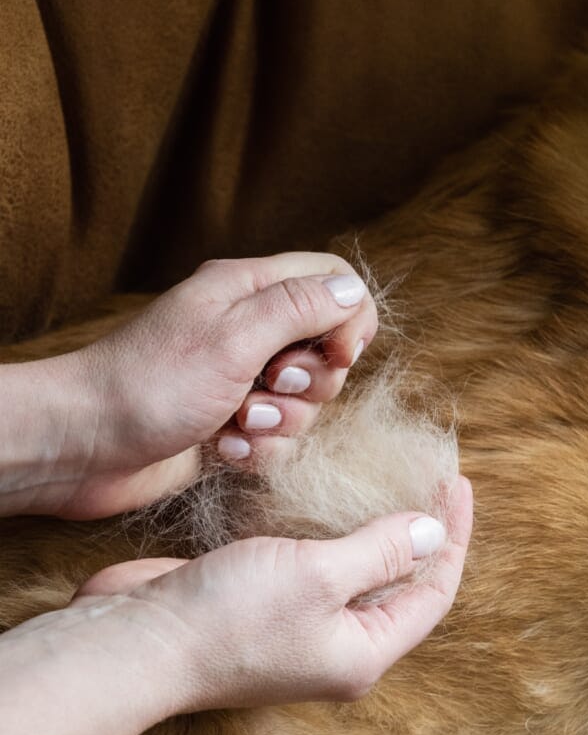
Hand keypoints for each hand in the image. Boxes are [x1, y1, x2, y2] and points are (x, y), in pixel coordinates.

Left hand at [1, 253, 380, 519]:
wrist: (87, 446)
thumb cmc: (151, 384)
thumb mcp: (235, 336)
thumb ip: (299, 308)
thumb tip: (352, 292)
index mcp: (247, 291)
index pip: (332, 283)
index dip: (350, 320)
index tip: (339, 355)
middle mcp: (247, 332)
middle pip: (325, 351)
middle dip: (312, 383)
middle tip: (270, 386)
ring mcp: (239, 382)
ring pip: (305, 404)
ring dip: (281, 423)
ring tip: (236, 423)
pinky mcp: (230, 427)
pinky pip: (277, 441)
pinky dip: (258, 451)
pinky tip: (221, 450)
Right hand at [73, 477, 472, 711]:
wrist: (138, 644)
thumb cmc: (232, 617)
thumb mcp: (320, 574)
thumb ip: (381, 550)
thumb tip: (433, 532)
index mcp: (365, 654)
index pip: (433, 594)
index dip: (451, 537)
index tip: (454, 480)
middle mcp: (337, 649)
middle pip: (398, 587)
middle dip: (417, 534)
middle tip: (426, 477)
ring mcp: (296, 632)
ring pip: (352, 576)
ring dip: (371, 531)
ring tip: (388, 481)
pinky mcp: (259, 609)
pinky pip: (309, 569)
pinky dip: (325, 534)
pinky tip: (326, 499)